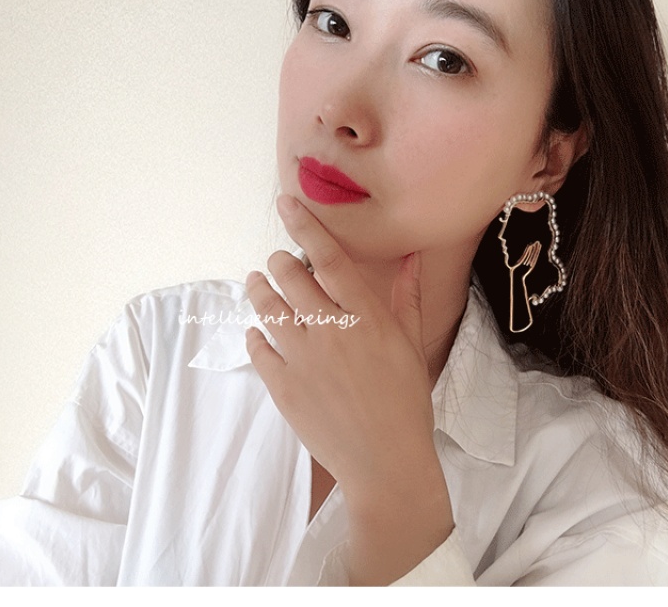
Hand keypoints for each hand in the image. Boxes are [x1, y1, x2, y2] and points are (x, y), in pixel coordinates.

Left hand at [244, 194, 453, 583]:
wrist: (385, 463)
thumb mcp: (412, 346)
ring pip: (265, 306)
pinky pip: (256, 347)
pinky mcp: (282, 386)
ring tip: (257, 284)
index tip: (286, 202)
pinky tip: (260, 335)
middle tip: (280, 263)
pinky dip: (255, 335)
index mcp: (365, 317)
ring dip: (258, 289)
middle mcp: (330, 330)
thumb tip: (413, 257)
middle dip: (280, 261)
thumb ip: (408, 298)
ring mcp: (302, 358)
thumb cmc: (407, 403)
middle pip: (289, 275)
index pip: (330, 258)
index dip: (306, 225)